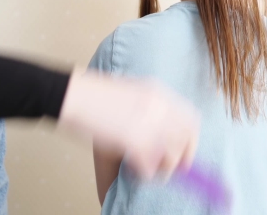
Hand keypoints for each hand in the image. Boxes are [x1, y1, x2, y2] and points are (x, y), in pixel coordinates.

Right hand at [57, 70, 199, 178]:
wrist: (74, 94)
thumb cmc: (94, 96)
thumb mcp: (131, 94)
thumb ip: (150, 112)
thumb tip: (160, 139)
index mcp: (159, 93)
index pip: (191, 118)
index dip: (192, 139)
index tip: (186, 153)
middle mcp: (159, 106)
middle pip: (187, 138)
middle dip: (183, 156)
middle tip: (174, 169)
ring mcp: (149, 122)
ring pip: (172, 155)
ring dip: (164, 168)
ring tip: (151, 171)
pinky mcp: (134, 139)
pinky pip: (151, 166)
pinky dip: (146, 174)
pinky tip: (135, 171)